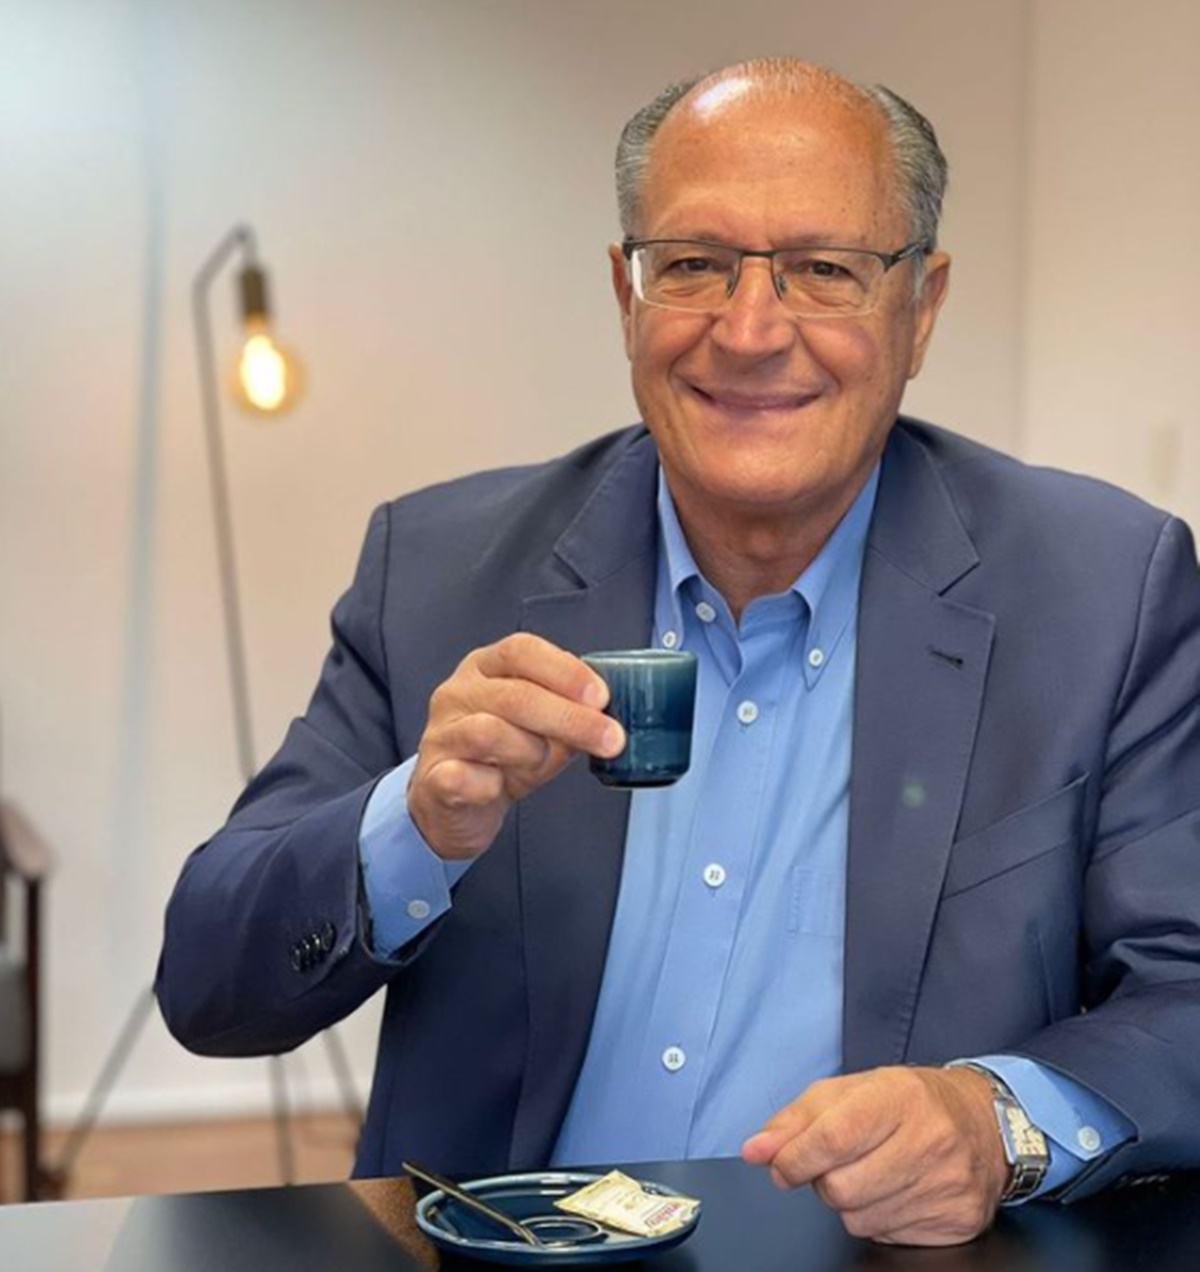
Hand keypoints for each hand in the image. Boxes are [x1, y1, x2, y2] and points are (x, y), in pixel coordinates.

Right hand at [407, 633, 624, 859]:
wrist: (454, 804)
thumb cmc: (501, 757)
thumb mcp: (543, 728)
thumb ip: (570, 713)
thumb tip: (609, 714)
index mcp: (485, 668)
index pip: (521, 650)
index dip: (565, 671)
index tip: (601, 696)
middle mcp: (458, 693)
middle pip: (515, 694)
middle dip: (570, 718)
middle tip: (608, 738)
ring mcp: (440, 734)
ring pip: (489, 732)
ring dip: (530, 751)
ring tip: (540, 764)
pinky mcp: (432, 777)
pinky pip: (463, 777)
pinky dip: (490, 785)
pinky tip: (499, 788)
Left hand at [742, 1066, 1008, 1245]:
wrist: (983, 1123)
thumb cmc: (907, 1102)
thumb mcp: (849, 1091)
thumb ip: (796, 1119)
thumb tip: (756, 1150)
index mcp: (898, 1096)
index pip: (834, 1136)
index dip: (796, 1157)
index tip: (780, 1165)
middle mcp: (929, 1139)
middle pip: (841, 1186)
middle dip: (824, 1179)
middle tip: (839, 1162)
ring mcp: (948, 1184)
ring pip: (860, 1218)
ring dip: (850, 1201)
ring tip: (871, 1171)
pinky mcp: (959, 1221)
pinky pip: (888, 1237)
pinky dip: (879, 1218)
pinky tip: (896, 1191)